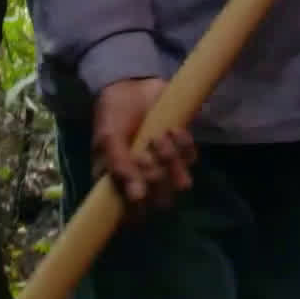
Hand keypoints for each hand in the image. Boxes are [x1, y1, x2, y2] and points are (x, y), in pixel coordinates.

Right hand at [91, 77, 195, 218]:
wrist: (132, 84)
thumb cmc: (113, 114)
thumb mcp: (108, 139)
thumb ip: (119, 167)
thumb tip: (136, 198)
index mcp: (120, 184)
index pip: (134, 214)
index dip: (140, 204)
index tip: (138, 184)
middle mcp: (144, 181)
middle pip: (161, 199)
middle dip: (156, 175)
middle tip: (145, 152)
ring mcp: (165, 166)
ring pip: (179, 181)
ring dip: (170, 158)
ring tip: (158, 136)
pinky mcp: (181, 149)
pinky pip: (192, 158)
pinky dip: (183, 144)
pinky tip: (172, 129)